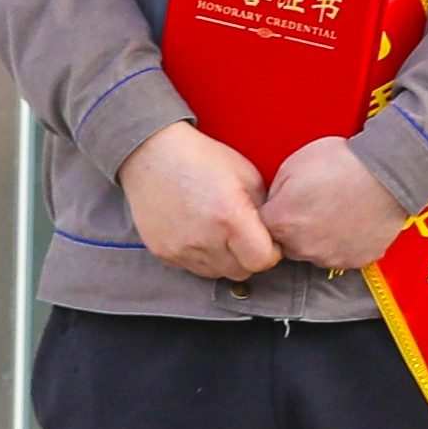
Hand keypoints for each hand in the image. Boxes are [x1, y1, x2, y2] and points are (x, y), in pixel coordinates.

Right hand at [123, 125, 278, 282]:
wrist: (153, 154)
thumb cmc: (203, 159)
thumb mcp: (248, 176)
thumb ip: (263, 211)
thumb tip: (274, 234)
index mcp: (231, 218)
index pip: (262, 261)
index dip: (271, 253)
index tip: (268, 241)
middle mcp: (205, 239)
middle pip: (241, 272)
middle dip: (248, 257)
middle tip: (244, 235)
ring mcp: (181, 250)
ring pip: (217, 274)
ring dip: (224, 259)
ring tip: (220, 232)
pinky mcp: (164, 254)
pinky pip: (192, 268)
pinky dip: (201, 257)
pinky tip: (199, 232)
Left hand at [257, 137, 411, 271]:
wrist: (388, 171)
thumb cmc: (343, 162)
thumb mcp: (293, 163)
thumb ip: (276, 192)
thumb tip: (275, 205)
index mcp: (281, 222)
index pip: (262, 228)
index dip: (276, 212)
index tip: (289, 203)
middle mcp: (301, 247)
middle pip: (288, 244)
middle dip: (296, 227)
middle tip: (316, 204)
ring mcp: (330, 257)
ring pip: (315, 252)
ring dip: (321, 237)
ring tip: (338, 211)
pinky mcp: (357, 260)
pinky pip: (344, 255)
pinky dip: (346, 243)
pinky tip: (354, 221)